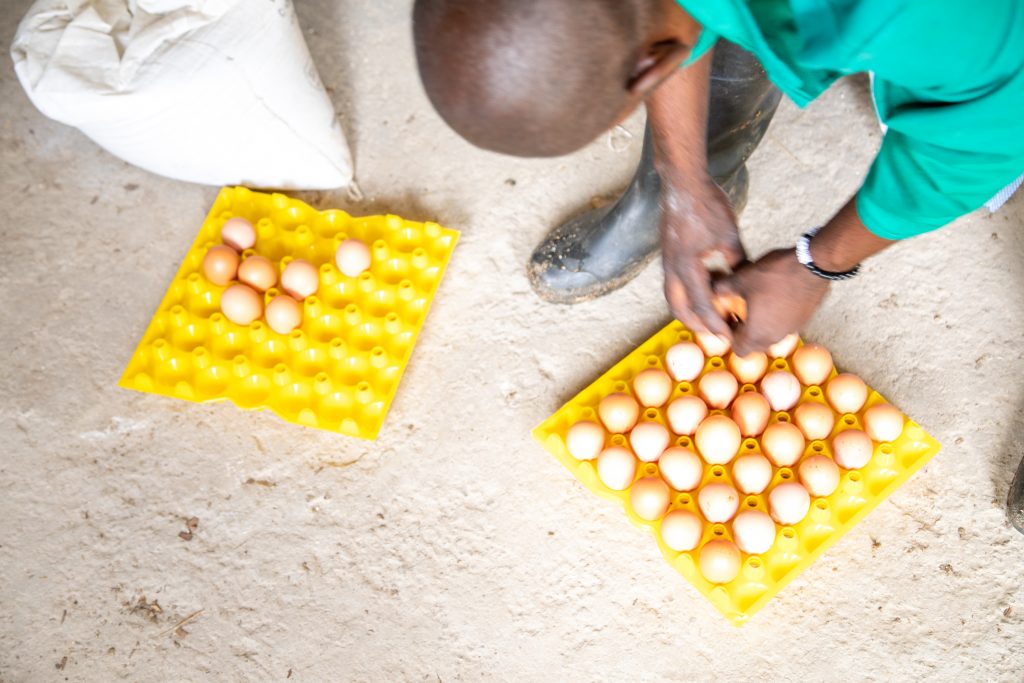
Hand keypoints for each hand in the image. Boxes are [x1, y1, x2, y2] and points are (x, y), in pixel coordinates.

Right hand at [660, 175, 745, 337]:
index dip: (715, 325)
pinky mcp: (669, 255)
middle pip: (679, 309)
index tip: (729, 338)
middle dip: (697, 326)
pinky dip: (687, 296)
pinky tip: (704, 292)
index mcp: (687, 268)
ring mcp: (667, 262)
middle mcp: (672, 269)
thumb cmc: (706, 206)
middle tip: (715, 335)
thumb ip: (735, 261)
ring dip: (689, 312)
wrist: (682, 184)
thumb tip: (741, 279)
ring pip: (673, 298)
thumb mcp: (729, 236)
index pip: (702, 306)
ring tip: (708, 319)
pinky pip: (674, 284)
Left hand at [711, 248, 829, 355]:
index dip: (730, 338)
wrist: (813, 264)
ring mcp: (792, 329)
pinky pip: (784, 326)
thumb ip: (721, 289)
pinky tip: (772, 298)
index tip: (728, 321)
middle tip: (738, 313)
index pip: (739, 351)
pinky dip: (775, 318)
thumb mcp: (740, 279)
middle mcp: (775, 337)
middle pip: (754, 346)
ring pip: (770, 336)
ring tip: (754, 304)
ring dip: (760, 326)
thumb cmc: (774, 275)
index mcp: (757, 333)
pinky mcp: (803, 319)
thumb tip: (711, 291)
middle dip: (744, 333)